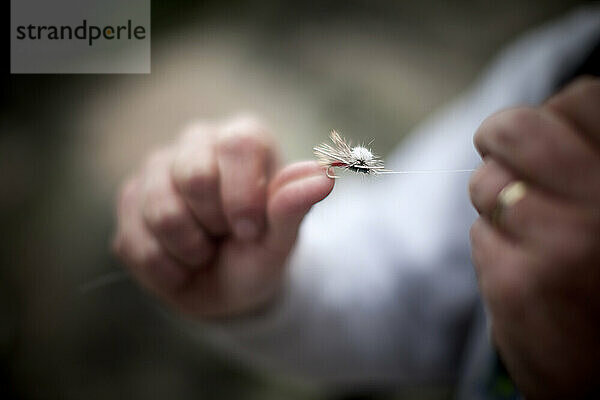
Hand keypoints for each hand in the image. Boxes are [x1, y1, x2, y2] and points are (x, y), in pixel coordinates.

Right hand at [112, 115, 333, 317]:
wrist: (224, 288)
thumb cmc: (258, 255)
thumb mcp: (281, 240)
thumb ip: (294, 208)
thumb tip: (325, 177)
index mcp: (242, 140)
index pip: (238, 144)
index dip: (244, 196)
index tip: (251, 232)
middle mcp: (196, 143)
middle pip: (194, 176)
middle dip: (215, 225)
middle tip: (226, 238)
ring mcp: (156, 170)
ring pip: (161, 211)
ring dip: (190, 250)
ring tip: (204, 251)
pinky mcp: (129, 201)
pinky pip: (136, 243)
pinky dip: (167, 270)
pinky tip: (181, 264)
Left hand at [469, 77, 599, 397]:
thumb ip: (591, 158)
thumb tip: (555, 111)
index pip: (579, 100)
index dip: (556, 114)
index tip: (554, 132)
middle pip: (514, 129)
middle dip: (503, 139)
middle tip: (506, 151)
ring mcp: (558, 245)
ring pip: (485, 184)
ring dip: (499, 201)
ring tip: (537, 232)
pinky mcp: (514, 285)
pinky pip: (479, 234)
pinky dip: (496, 246)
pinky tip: (530, 271)